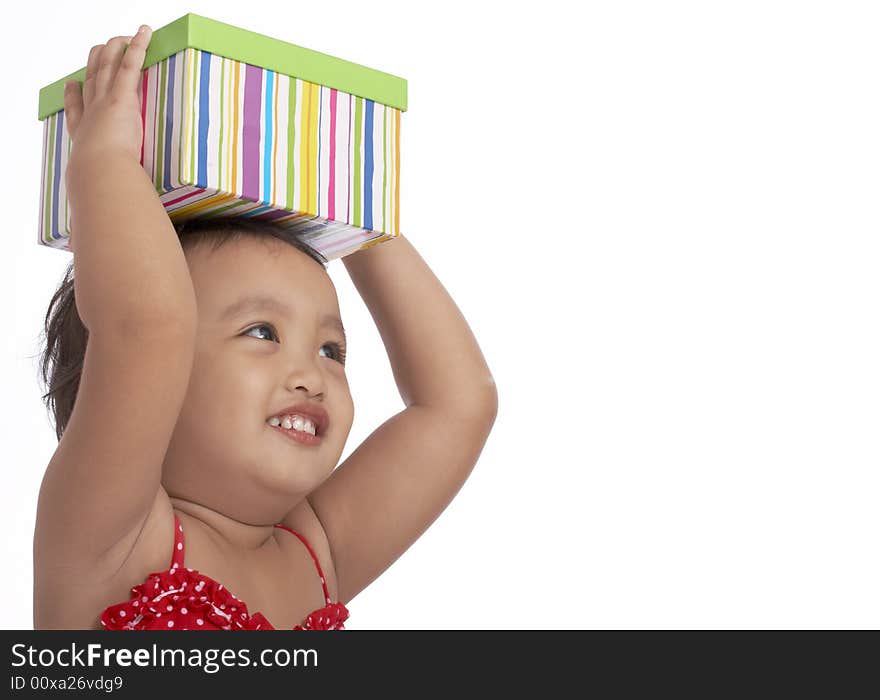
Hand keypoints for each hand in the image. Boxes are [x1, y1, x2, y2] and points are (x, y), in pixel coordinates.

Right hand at [63, 25, 152, 168]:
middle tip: (98, 50)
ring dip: (114, 49)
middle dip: (94, 63)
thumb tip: (121, 196)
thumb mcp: (103, 179)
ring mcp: (104, 101)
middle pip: (90, 80)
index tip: (72, 86)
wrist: (100, 172)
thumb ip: (111, 181)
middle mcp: (90, 114)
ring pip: (106, 65)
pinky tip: (144, 33)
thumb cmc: (103, 182)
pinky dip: (137, 47)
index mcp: (83, 135)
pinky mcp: (121, 96)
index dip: (73, 96)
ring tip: (122, 38)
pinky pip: (129, 65)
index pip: (76, 111)